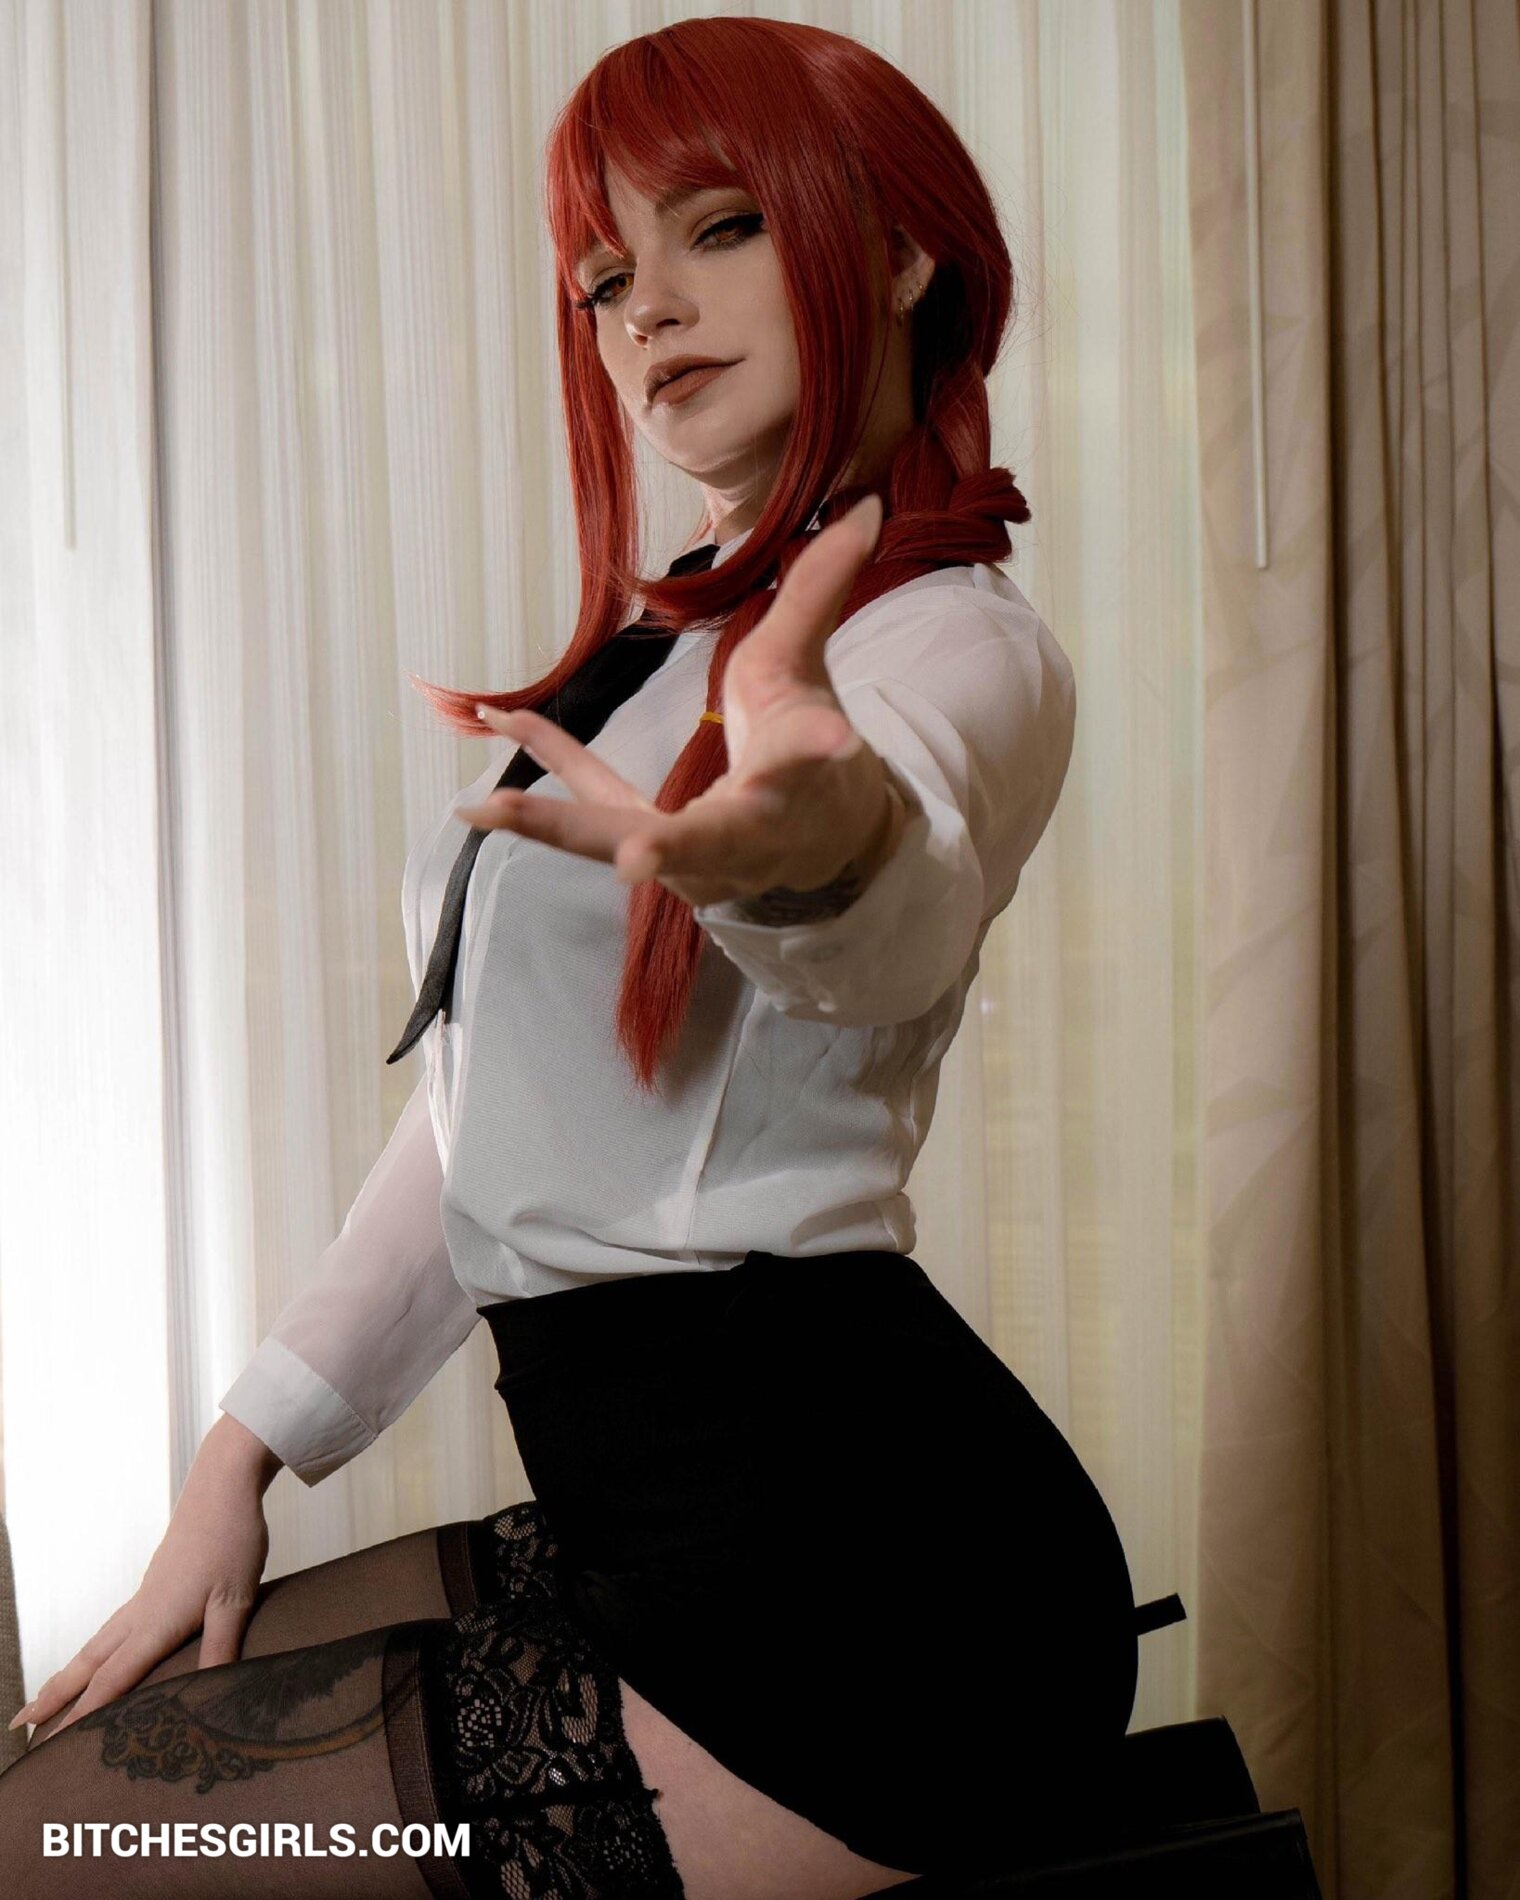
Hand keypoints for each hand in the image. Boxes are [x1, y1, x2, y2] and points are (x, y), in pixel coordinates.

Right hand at [7, 1434, 272, 1740]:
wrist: (222, 1485)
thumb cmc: (231, 1540)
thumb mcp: (234, 1600)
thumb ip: (220, 1648)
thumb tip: (211, 1694)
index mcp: (155, 1622)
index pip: (111, 1680)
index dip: (81, 1716)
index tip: (50, 1744)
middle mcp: (140, 1612)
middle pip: (88, 1663)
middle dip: (54, 1696)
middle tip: (20, 1725)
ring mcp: (143, 1596)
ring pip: (97, 1644)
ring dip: (70, 1674)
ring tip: (46, 1697)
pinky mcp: (152, 1584)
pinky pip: (113, 1628)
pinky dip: (94, 1652)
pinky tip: (100, 1656)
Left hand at [458, 493, 904, 910]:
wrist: (821, 837)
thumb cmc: (806, 750)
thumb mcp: (809, 668)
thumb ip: (821, 591)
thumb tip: (861, 506)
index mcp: (798, 781)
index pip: (807, 758)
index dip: (815, 747)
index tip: (836, 738)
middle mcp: (748, 833)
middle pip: (709, 838)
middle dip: (670, 846)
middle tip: (636, 855)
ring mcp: (694, 858)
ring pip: (625, 838)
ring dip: (559, 827)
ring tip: (487, 809)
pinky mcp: (650, 850)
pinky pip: (591, 805)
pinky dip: (546, 765)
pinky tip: (499, 719)